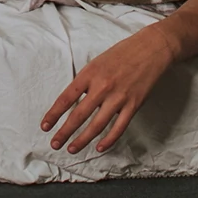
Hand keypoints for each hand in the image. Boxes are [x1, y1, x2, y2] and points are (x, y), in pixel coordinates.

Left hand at [41, 23, 177, 154]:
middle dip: (64, 132)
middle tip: (55, 144)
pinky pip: (119, 127)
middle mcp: (102, 86)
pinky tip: (99, 147)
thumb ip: (85, 82)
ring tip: (72, 148)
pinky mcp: (133, 105)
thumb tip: (72, 102)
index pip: (66, 98)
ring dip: (82, 140)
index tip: (45, 126)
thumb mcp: (97, 62)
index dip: (53, 114)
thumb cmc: (122, 54)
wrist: (151, 48)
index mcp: (90, 74)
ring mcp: (119, 97)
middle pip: (78, 115)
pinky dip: (109, 140)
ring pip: (97, 125)